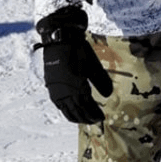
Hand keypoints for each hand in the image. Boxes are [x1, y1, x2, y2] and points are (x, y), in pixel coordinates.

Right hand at [35, 6, 112, 124]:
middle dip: (87, 117)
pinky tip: (69, 111)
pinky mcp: (52, 86)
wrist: (59, 40)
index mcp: (78, 87)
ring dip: (76, 117)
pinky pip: (59, 105)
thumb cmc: (78, 50)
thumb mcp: (93, 64)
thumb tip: (108, 95)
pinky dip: (66, 111)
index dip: (95, 113)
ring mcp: (57, 91)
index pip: (88, 107)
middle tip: (94, 121)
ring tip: (83, 119)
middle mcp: (66, 92)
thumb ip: (101, 81)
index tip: (101, 118)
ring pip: (67, 110)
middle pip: (78, 111)